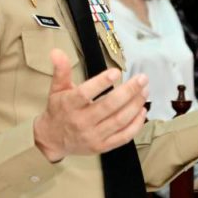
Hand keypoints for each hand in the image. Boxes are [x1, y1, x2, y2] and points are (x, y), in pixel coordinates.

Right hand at [33, 49, 148, 162]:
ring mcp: (93, 136)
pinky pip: (123, 137)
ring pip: (119, 121)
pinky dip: (136, 124)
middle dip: (129, 91)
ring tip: (145, 91)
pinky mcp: (102, 146)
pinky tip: (142, 111)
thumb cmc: (58, 111)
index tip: (116, 71)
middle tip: (142, 78)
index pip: (85, 93)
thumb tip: (57, 51)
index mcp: (69, 105)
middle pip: (108, 106)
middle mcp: (82, 122)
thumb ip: (60, 70)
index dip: (101, 82)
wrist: (52, 140)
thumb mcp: (56, 89)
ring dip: (135, 105)